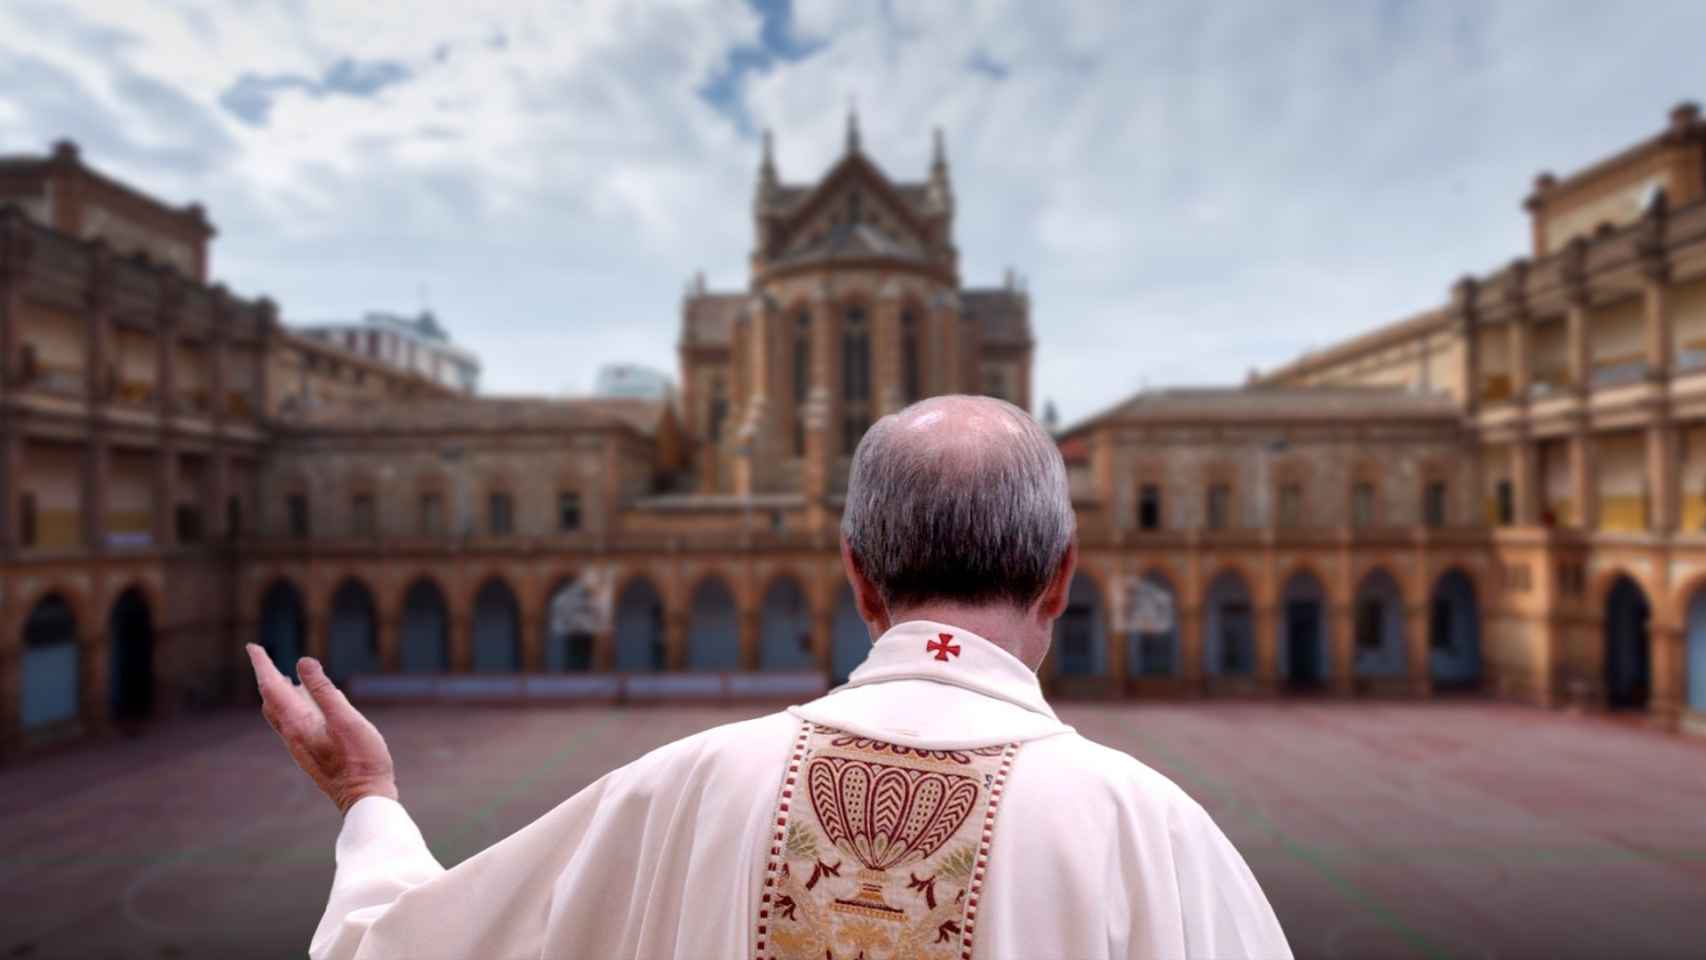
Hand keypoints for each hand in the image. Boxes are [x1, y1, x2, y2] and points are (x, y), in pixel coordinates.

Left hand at [247, 644, 398, 814]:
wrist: (365, 799)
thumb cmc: (362, 760)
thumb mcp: (347, 720)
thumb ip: (325, 691)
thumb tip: (303, 662)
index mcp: (298, 724)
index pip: (272, 687)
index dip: (262, 665)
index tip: (253, 646)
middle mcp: (293, 735)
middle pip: (271, 699)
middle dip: (266, 676)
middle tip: (262, 656)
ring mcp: (301, 745)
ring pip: (280, 712)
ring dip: (278, 691)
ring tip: (282, 675)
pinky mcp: (312, 752)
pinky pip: (293, 721)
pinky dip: (292, 703)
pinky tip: (308, 703)